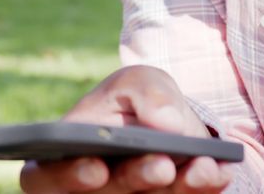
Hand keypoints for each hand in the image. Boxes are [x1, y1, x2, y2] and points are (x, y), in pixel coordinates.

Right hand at [19, 65, 234, 192]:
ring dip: (177, 190)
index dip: (67, 177)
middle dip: (136, 179)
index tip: (96, 168)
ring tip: (201, 168)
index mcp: (63, 155)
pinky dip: (201, 189)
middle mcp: (90, 188)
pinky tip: (218, 172)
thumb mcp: (140, 82)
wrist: (169, 122)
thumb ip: (147, 93)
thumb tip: (166, 123)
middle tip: (162, 166)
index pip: (45, 178)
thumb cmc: (138, 101)